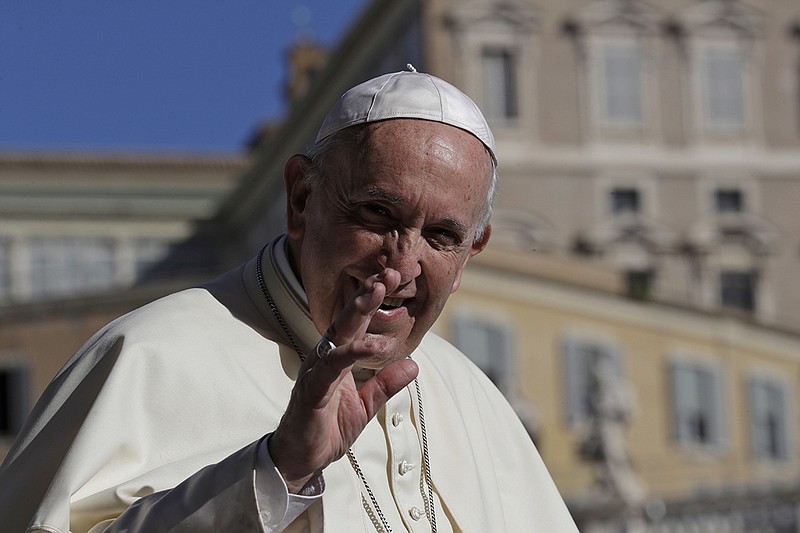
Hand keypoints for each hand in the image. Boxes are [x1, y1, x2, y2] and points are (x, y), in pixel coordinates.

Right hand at [268, 268, 419, 492]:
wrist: (301, 458)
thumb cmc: (328, 428)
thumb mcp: (366, 405)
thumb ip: (386, 384)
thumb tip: (414, 364)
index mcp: (338, 357)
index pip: (358, 323)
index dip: (374, 300)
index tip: (393, 278)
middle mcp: (325, 357)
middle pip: (348, 319)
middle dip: (368, 293)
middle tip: (389, 271)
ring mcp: (316, 371)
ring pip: (339, 334)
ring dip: (358, 311)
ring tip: (379, 292)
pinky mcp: (312, 390)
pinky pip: (332, 367)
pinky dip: (351, 353)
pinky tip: (371, 345)